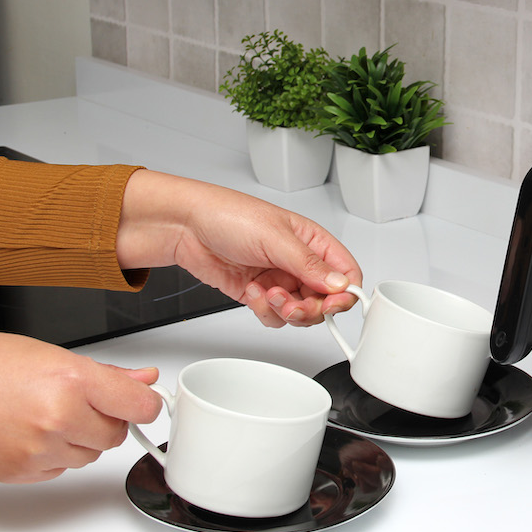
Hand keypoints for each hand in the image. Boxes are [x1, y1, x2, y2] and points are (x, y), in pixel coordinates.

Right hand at [0, 332, 161, 482]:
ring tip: (46, 413)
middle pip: (117, 434)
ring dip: (80, 439)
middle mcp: (61, 418)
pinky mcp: (26, 472)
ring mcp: (42, 449)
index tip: (140, 401)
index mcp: (73, 381)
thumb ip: (107, 374)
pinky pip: (61, 468)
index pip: (140, 406)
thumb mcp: (52, 355)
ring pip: (90, 455)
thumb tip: (144, 380)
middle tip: (77, 401)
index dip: (144, 404)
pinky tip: (30, 432)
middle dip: (106, 420)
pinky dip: (55, 454)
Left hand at [115, 170, 362, 327]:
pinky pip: (275, 317)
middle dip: (310, 308)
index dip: (345, 292)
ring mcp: (279, 279)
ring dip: (286, 311)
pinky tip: (252, 292)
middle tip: (294, 306)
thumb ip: (309, 264)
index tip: (333, 304)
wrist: (185, 227)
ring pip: (301, 312)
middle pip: (325, 299)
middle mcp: (299, 262)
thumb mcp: (274, 237)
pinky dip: (265, 312)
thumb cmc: (227, 215)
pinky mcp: (259, 294)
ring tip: (268, 294)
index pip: (346, 271)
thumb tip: (340, 284)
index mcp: (312, 241)